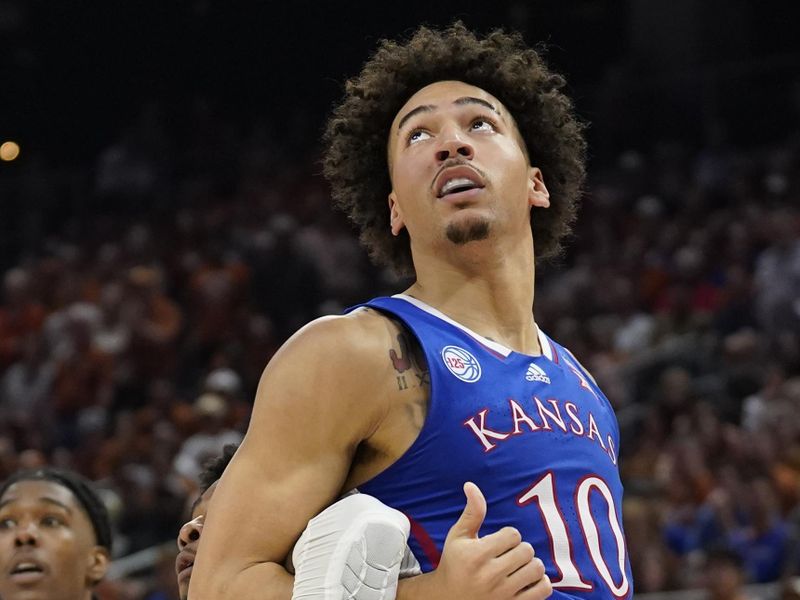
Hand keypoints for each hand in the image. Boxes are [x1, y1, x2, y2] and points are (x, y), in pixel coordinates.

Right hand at [429, 482, 551, 598]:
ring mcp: (502, 594)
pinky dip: (541, 582)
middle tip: (508, 554)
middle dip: (520, 549)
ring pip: (536, 568)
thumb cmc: (455, 563)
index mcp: (476, 555)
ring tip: (519, 566)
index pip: (513, 535)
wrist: (447, 599)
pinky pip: (543, 590)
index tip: (499, 542)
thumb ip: (471, 512)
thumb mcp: (458, 536)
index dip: (509, 535)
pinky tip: (528, 580)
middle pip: (526, 550)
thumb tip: (471, 485)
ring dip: (531, 564)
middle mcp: (490, 576)